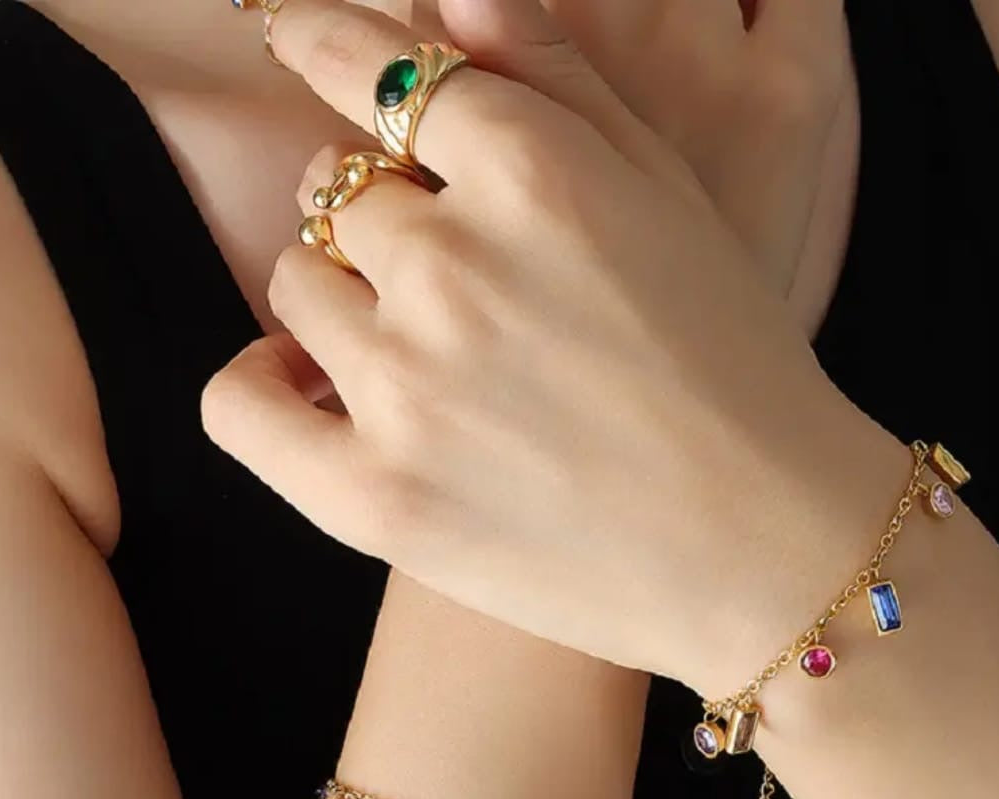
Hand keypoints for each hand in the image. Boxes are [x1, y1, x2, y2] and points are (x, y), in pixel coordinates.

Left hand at [202, 0, 898, 691]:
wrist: (759, 547)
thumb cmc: (734, 371)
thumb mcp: (671, 199)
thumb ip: (557, 80)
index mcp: (538, 176)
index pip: (380, 72)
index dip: (328, 48)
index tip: (297, 37)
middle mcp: (457, 268)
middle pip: (334, 194)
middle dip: (377, 221)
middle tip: (449, 282)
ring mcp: (408, 387)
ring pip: (295, 286)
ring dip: (341, 303)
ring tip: (422, 358)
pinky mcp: (373, 496)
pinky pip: (239, 403)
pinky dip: (258, 384)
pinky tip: (301, 385)